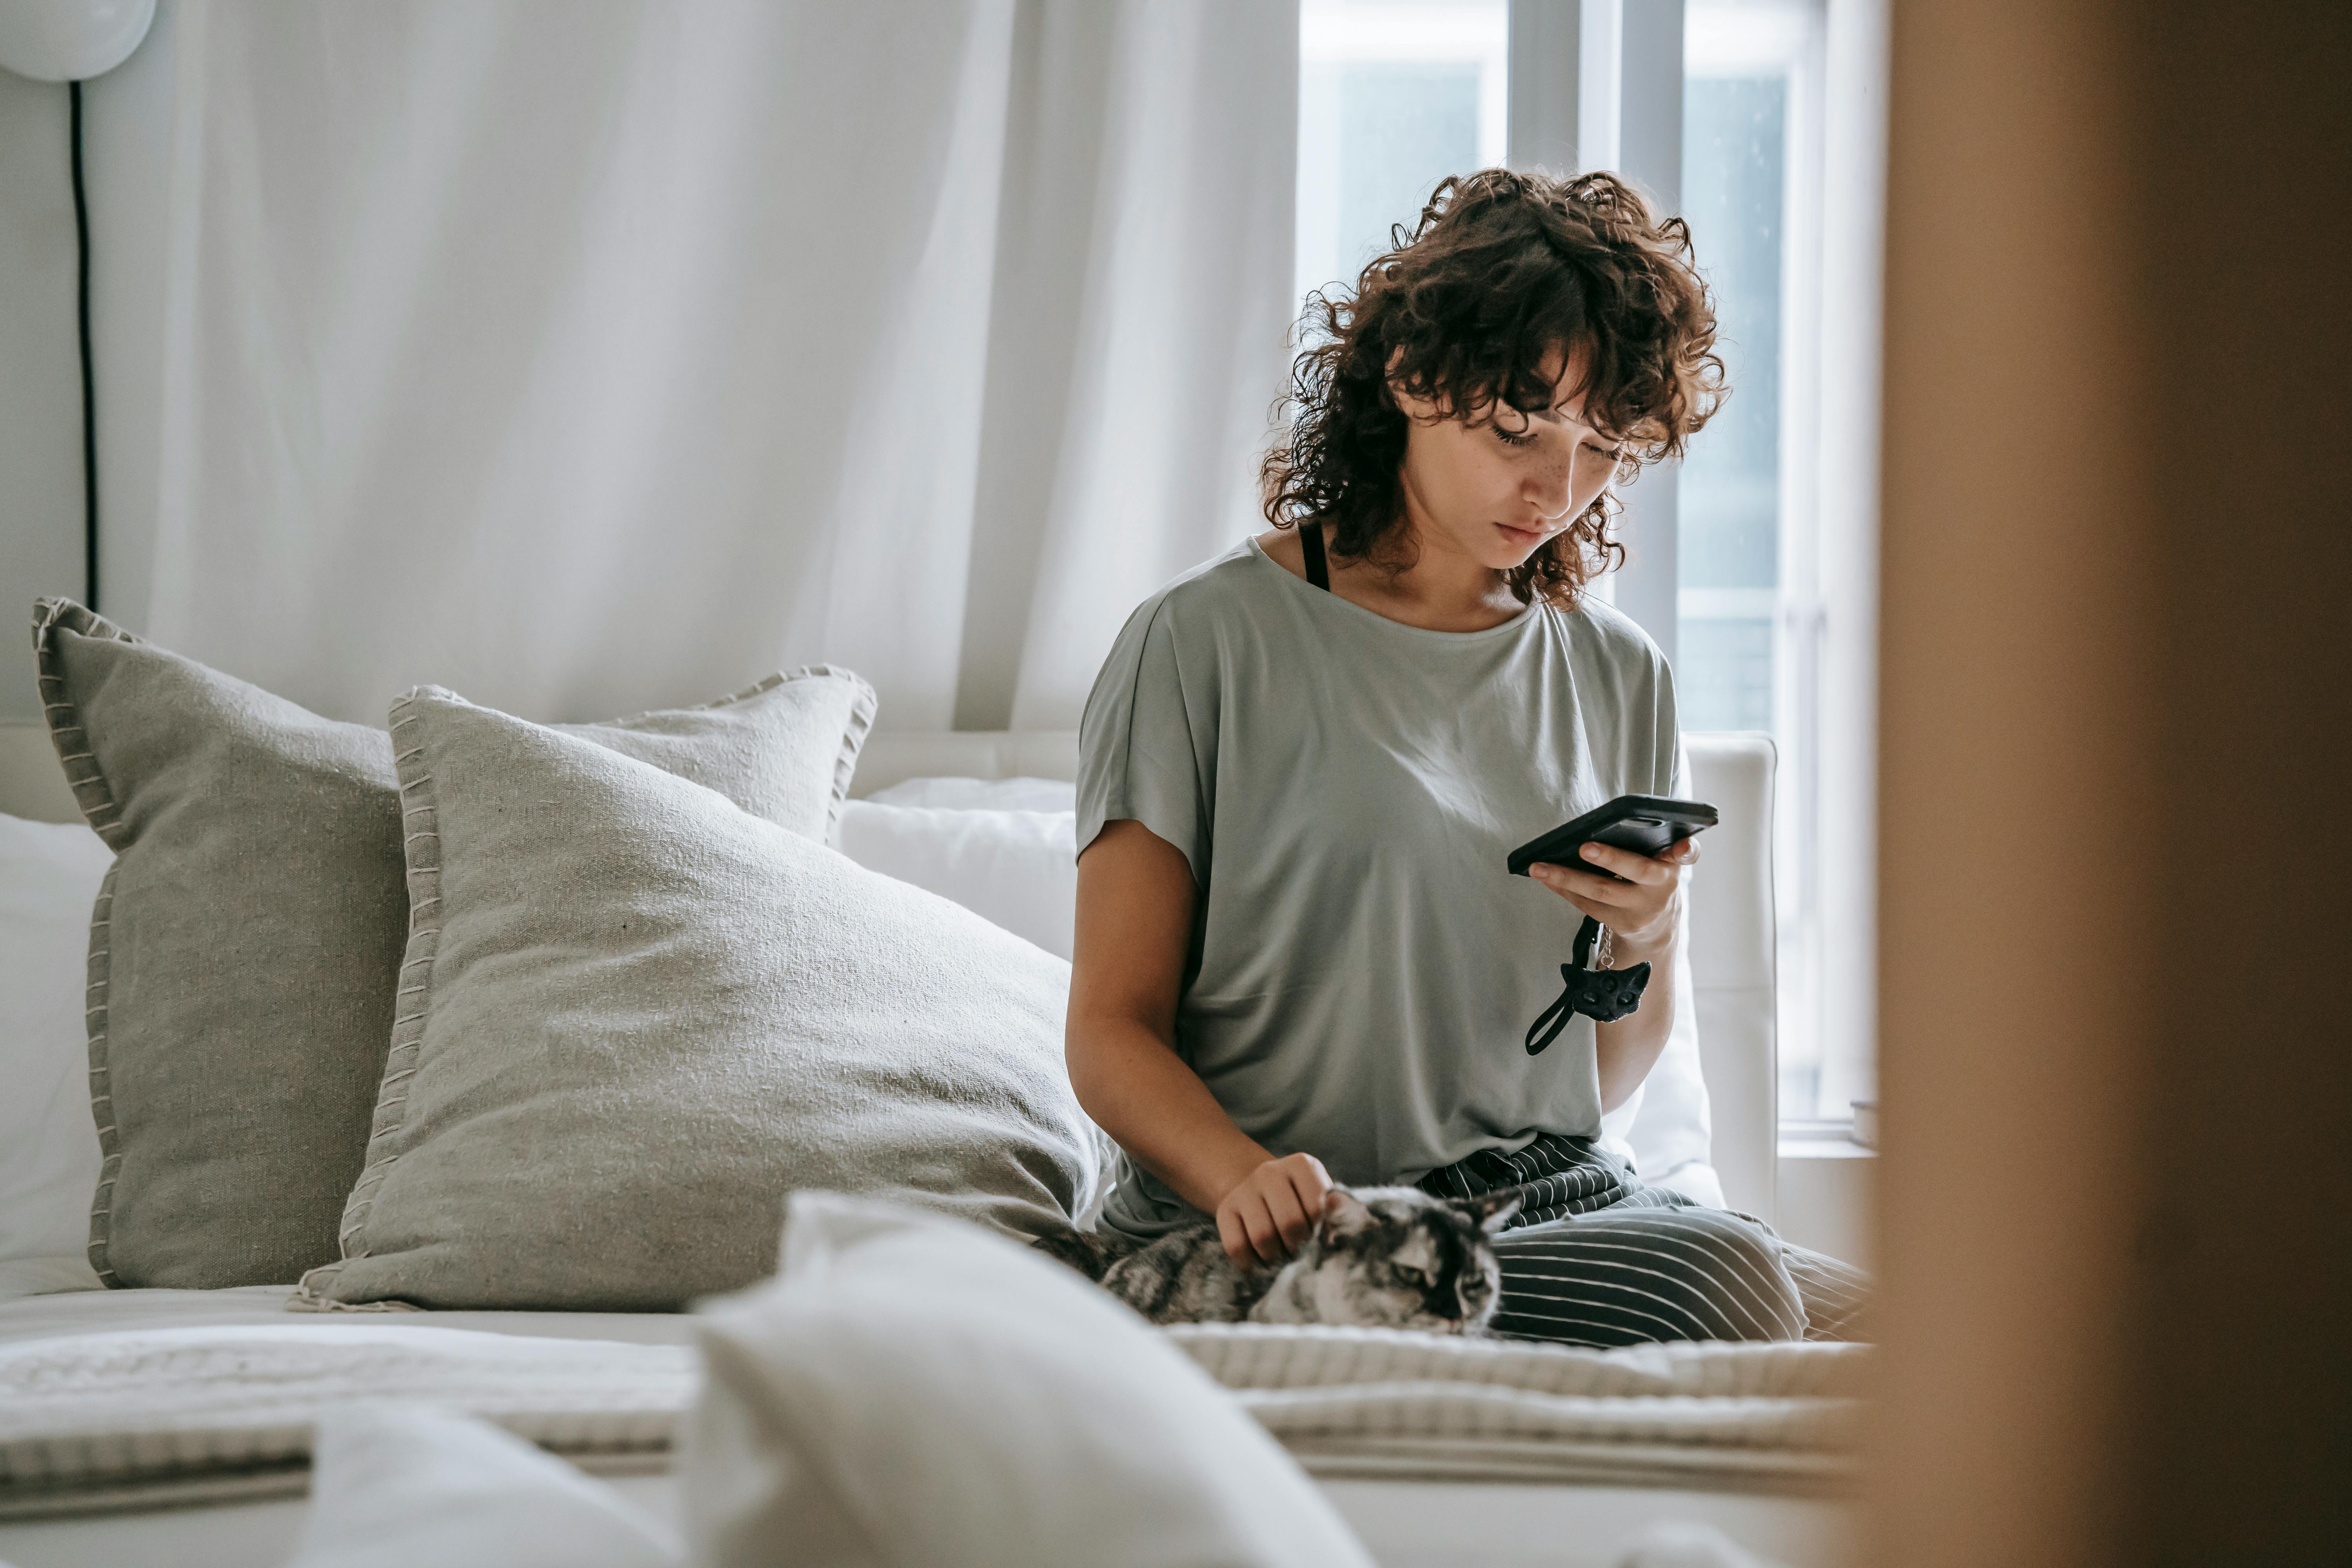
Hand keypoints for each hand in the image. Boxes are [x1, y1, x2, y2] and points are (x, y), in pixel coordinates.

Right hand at [1214, 1152, 1332, 1268]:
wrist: (1260, 1193)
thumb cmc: (1300, 1203)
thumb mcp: (1320, 1200)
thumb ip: (1334, 1212)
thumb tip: (1343, 1221)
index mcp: (1301, 1164)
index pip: (1316, 1207)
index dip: (1320, 1233)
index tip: (1318, 1239)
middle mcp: (1270, 1171)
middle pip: (1290, 1223)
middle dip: (1298, 1248)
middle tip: (1300, 1253)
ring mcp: (1244, 1189)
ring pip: (1262, 1237)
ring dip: (1275, 1257)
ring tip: (1281, 1257)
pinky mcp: (1225, 1209)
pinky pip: (1236, 1246)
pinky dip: (1250, 1263)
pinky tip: (1259, 1262)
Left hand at [1530, 836, 1698, 955]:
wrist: (1659, 927)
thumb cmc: (1652, 880)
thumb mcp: (1662, 863)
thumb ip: (1655, 846)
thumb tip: (1607, 826)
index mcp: (1673, 864)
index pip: (1687, 854)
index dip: (1686, 849)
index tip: (1683, 844)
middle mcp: (1662, 887)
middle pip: (1637, 870)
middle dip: (1610, 858)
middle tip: (1584, 847)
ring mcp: (1642, 909)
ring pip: (1602, 891)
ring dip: (1567, 877)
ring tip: (1540, 867)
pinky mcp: (1623, 925)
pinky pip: (1588, 906)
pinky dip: (1565, 890)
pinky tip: (1547, 880)